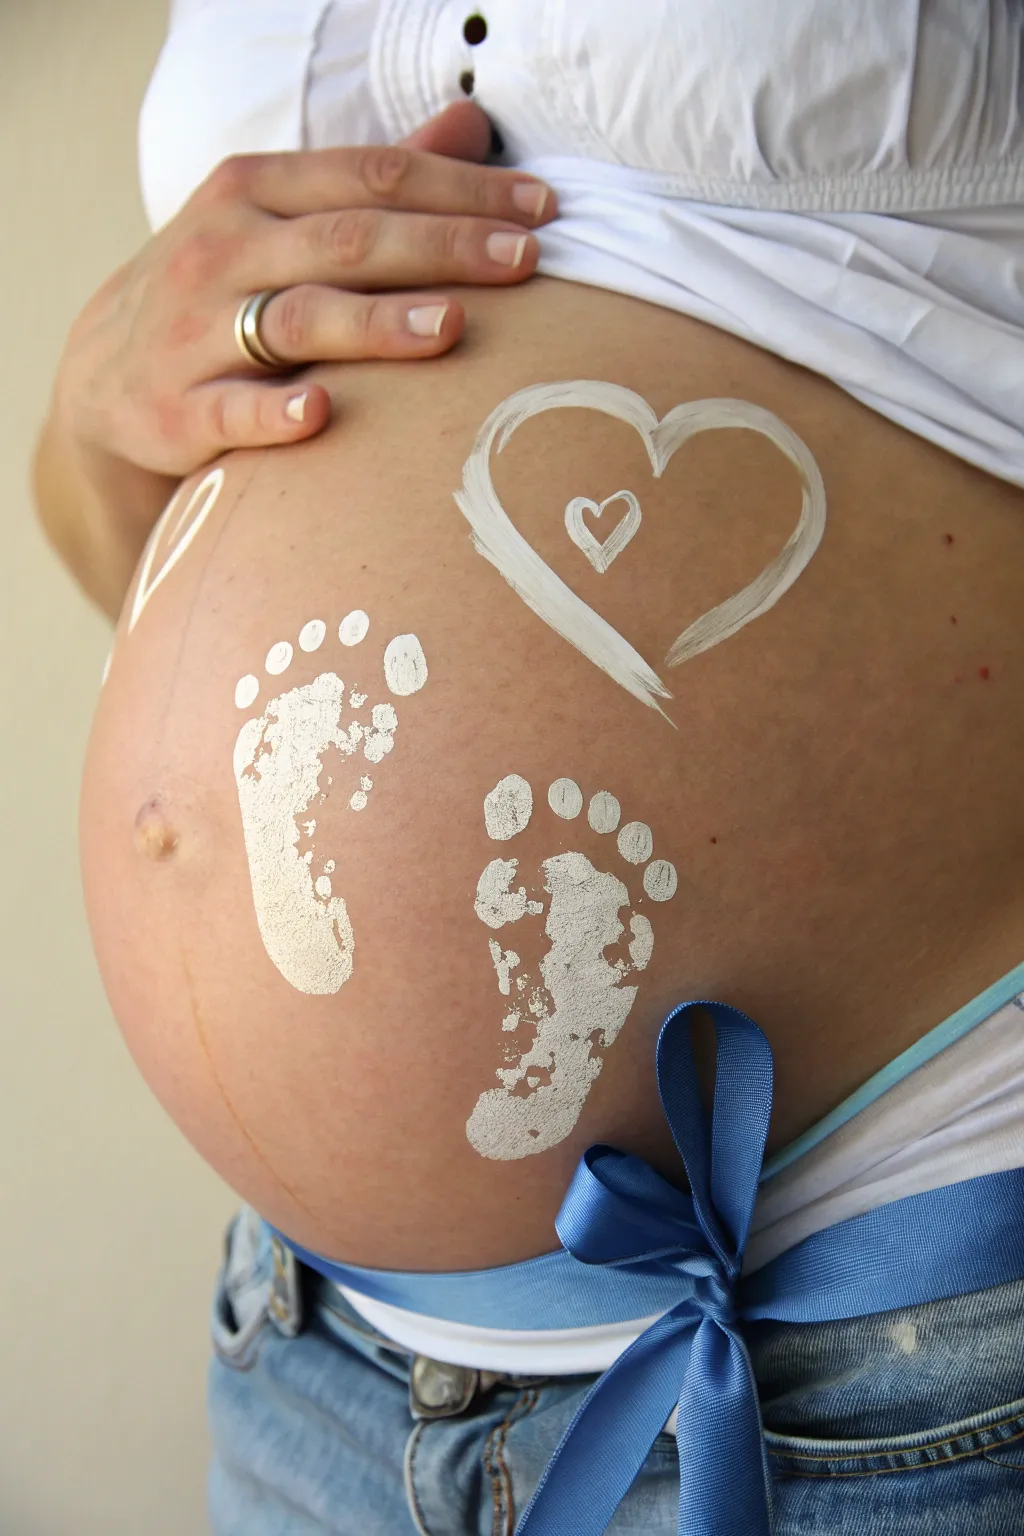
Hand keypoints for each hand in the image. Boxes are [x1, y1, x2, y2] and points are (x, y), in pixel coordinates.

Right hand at [54, 101, 554, 478]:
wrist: (105, 377)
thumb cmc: (221, 290)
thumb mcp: (280, 218)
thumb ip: (374, 181)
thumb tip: (473, 125)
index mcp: (255, 190)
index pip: (372, 176)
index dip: (460, 187)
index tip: (542, 208)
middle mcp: (224, 249)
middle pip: (349, 241)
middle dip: (443, 246)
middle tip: (526, 260)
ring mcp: (197, 331)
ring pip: (298, 318)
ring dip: (377, 324)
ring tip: (453, 326)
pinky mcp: (178, 410)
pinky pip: (231, 408)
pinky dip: (274, 410)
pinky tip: (322, 412)